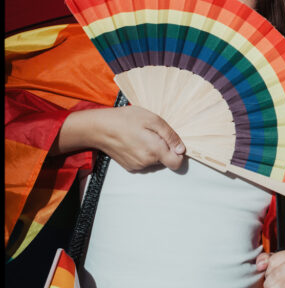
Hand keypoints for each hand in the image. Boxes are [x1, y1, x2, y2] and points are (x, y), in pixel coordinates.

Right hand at [60, 105, 185, 170]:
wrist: (99, 128)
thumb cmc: (126, 120)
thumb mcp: (153, 120)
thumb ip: (170, 136)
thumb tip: (181, 149)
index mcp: (155, 151)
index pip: (177, 163)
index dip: (178, 153)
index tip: (172, 142)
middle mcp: (146, 162)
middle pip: (166, 161)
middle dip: (164, 149)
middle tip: (153, 134)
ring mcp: (137, 166)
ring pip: (155, 162)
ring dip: (154, 151)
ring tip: (142, 136)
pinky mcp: (129, 167)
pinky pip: (144, 162)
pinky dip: (144, 154)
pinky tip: (135, 142)